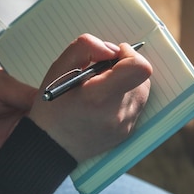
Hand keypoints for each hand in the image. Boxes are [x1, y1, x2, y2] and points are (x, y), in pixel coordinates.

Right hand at [29, 34, 152, 161]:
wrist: (51, 146)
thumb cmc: (53, 105)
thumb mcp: (59, 68)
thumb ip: (86, 47)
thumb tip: (113, 49)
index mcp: (99, 97)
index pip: (139, 68)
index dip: (130, 54)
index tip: (114, 55)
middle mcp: (117, 114)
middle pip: (142, 77)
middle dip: (125, 68)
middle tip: (101, 73)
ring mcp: (125, 126)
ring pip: (141, 90)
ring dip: (126, 82)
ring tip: (101, 89)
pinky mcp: (128, 132)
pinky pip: (136, 105)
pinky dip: (124, 97)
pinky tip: (103, 103)